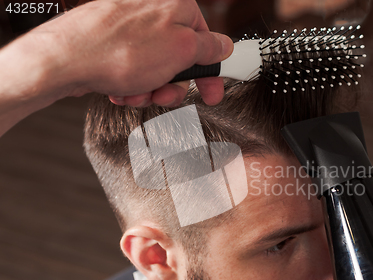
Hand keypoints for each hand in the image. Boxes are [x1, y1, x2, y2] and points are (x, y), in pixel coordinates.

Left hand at [34, 0, 232, 106]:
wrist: (65, 59)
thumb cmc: (118, 50)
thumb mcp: (180, 51)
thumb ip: (208, 49)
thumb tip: (223, 47)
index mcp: (176, 7)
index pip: (206, 42)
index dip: (210, 73)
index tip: (212, 92)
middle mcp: (154, 13)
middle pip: (180, 61)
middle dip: (172, 86)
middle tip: (163, 94)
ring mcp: (132, 30)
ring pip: (157, 70)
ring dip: (150, 89)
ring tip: (136, 92)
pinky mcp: (114, 45)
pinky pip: (135, 72)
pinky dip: (131, 86)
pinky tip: (122, 89)